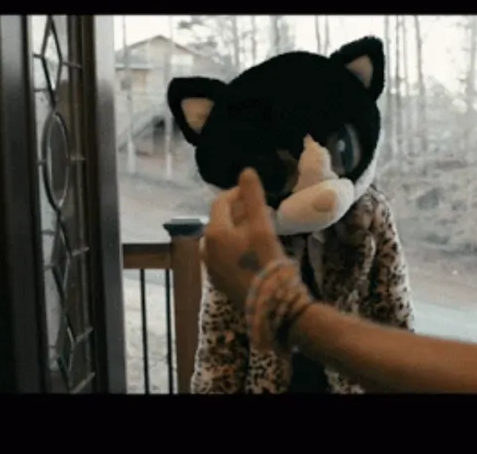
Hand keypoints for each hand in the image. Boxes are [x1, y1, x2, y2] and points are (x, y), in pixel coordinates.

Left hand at [202, 168, 286, 309]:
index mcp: (215, 233)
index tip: (256, 193)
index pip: (221, 202)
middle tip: (262, 210)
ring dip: (238, 229)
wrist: (270, 305)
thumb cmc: (267, 262)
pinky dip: (236, 246)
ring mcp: (211, 267)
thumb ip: (253, 197)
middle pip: (220, 220)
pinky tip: (253, 249)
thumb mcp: (263, 226)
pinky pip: (224, 255)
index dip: (238, 193)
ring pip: (222, 238)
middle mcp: (206, 249)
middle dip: (239, 211)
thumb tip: (246, 171)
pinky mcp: (219, 281)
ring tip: (260, 228)